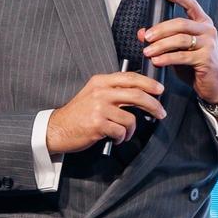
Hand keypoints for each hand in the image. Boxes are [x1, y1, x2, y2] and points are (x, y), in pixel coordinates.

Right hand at [46, 71, 165, 154]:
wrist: (57, 129)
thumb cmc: (78, 114)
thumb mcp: (93, 94)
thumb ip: (113, 91)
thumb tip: (140, 93)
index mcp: (101, 82)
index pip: (130, 78)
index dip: (149, 83)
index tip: (160, 90)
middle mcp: (101, 92)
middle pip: (136, 94)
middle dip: (153, 105)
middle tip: (161, 113)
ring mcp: (99, 108)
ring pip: (130, 118)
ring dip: (131, 130)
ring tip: (123, 134)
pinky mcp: (97, 124)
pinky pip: (121, 132)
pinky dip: (121, 138)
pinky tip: (114, 139)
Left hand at [140, 0, 217, 103]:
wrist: (213, 85)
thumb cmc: (197, 66)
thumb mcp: (179, 50)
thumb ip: (164, 40)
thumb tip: (142, 33)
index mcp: (203, 24)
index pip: (192, 5)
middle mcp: (208, 31)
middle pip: (181, 23)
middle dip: (160, 29)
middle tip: (147, 37)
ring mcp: (209, 44)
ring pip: (180, 39)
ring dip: (161, 45)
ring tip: (148, 51)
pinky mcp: (206, 59)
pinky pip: (182, 56)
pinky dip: (167, 58)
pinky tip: (157, 61)